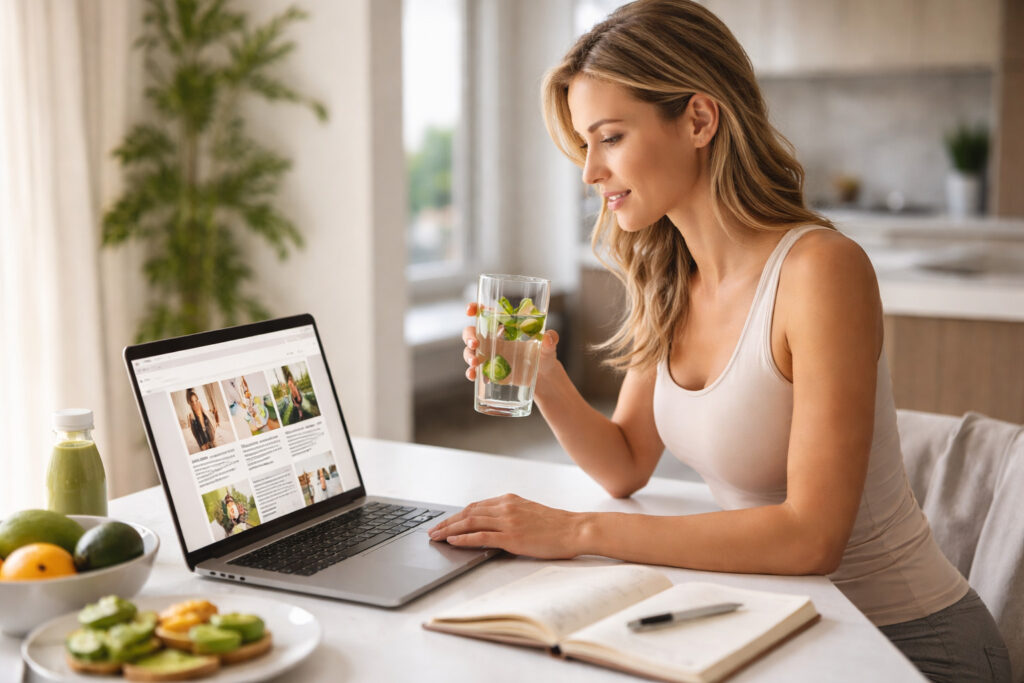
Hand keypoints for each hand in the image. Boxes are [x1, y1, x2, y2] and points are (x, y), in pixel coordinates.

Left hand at [428, 493, 583, 558]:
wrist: (575, 530)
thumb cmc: (556, 525)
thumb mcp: (529, 512)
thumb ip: (510, 515)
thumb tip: (492, 525)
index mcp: (509, 500)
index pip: (475, 506)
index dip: (456, 515)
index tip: (444, 522)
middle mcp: (506, 507)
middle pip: (468, 513)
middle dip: (447, 522)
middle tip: (432, 531)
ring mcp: (508, 521)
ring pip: (470, 522)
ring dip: (449, 530)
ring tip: (436, 537)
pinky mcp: (512, 537)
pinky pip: (482, 536)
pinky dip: (464, 538)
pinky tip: (453, 541)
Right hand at [462, 302, 559, 381]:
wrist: (543, 377)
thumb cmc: (544, 355)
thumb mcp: (548, 347)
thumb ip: (550, 340)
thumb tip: (548, 338)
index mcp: (504, 325)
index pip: (486, 313)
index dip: (475, 309)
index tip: (471, 310)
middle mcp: (493, 338)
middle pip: (472, 332)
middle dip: (468, 336)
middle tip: (474, 344)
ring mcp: (488, 355)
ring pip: (469, 351)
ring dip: (468, 356)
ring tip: (475, 363)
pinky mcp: (489, 370)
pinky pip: (474, 369)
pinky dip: (471, 372)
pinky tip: (473, 376)